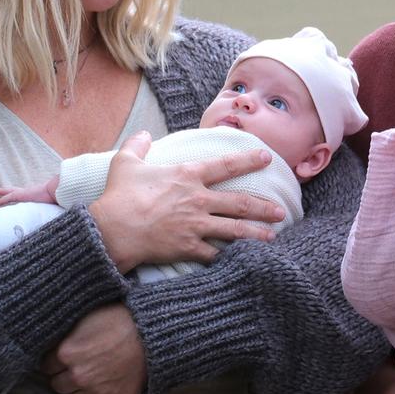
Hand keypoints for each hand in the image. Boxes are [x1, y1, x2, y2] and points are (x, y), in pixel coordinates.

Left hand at [0, 174, 59, 206]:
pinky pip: (10, 198)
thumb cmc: (63, 198)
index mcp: (40, 196)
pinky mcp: (23, 195)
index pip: (30, 196)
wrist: (61, 191)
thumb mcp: (60, 206)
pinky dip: (2, 201)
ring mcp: (27, 193)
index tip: (20, 195)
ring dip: (3, 192)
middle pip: (18, 190)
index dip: (24, 195)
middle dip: (10, 190)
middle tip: (1, 189)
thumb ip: (62, 210)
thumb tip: (78, 218)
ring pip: (11, 192)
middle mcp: (32, 193)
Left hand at [42, 303, 146, 393]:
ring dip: (76, 391)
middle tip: (68, 369)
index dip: (51, 360)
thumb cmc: (118, 319)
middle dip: (61, 377)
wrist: (152, 332)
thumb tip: (55, 340)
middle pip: (58, 385)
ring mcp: (97, 389)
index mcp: (66, 353)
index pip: (46, 365)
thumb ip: (66, 334)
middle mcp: (79, 375)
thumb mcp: (85, 318)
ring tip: (82, 381)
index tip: (56, 357)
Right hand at [88, 131, 283, 271]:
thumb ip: (136, 145)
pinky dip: (231, 257)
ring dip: (257, 232)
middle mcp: (198, 199)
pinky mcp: (190, 247)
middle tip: (280, 209)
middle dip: (263, 206)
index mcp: (187, 175)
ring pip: (235, 229)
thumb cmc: (119, 195)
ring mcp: (196, 224)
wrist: (114, 229)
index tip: (267, 158)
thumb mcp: (125, 163)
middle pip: (240, 201)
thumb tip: (141, 134)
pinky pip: (216, 253)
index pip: (226, 165)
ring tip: (272, 234)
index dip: (249, 160)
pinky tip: (244, 259)